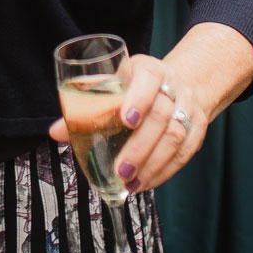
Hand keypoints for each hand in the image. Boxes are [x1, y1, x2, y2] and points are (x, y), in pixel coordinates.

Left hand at [48, 53, 207, 194]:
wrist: (177, 83)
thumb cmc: (134, 88)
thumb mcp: (113, 87)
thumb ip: (85, 107)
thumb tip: (55, 132)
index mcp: (148, 68)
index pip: (148, 78)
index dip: (138, 98)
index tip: (125, 121)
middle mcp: (172, 84)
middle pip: (160, 115)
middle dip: (140, 147)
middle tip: (120, 170)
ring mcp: (188, 106)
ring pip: (175, 136)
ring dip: (152, 164)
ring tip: (130, 184)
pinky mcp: (197, 127)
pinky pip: (185, 152)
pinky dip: (165, 171)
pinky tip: (146, 184)